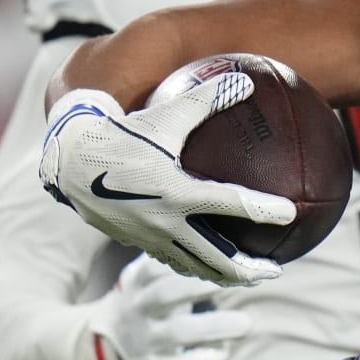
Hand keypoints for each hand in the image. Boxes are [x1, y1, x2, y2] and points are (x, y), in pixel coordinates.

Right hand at [38, 76, 294, 285]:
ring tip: (248, 278)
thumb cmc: (122, 130)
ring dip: (223, 276)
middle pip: (215, 257)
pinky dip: (195, 266)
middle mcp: (164, 220)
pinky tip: (209, 263)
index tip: (290, 214)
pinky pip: (172, 259)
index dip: (263, 209)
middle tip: (275, 270)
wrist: (69, 160)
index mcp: (176, 190)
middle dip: (247, 269)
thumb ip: (207, 98)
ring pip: (193, 266)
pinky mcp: (136, 242)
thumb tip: (245, 80)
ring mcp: (149, 237)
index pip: (229, 203)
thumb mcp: (166, 113)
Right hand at [68, 254, 252, 359]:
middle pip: (168, 294)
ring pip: (175, 333)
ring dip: (212, 327)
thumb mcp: (144, 278)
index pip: (161, 264)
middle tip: (246, 281)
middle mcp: (138, 308)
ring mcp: (142, 340)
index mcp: (137, 282)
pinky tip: (219, 355)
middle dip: (204, 287)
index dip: (193, 259)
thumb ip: (173, 261)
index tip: (229, 254)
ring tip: (246, 324)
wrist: (100, 347)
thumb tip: (220, 233)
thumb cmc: (141, 302)